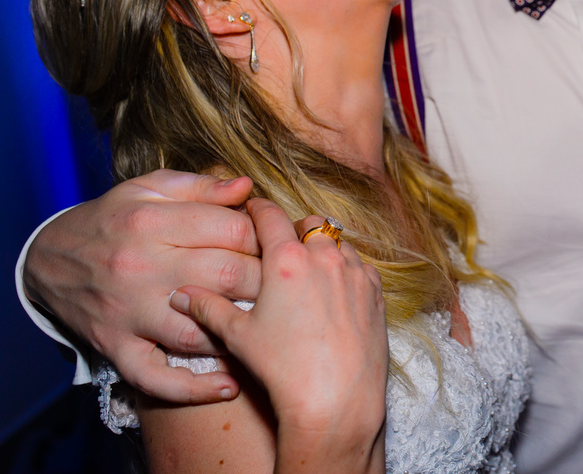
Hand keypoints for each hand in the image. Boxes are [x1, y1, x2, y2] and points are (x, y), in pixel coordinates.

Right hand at [23, 170, 260, 402]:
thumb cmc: (114, 218)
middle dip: (265, 283)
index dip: (266, 238)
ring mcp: (129, 312)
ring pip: (199, 331)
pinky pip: (157, 378)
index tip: (277, 245)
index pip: (234, 231)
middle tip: (282, 288)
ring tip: (266, 330)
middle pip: (226, 278)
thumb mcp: (150, 188)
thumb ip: (202, 187)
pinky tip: (227, 385)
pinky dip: (194, 388)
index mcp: (154, 222)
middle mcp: (142, 267)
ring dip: (239, 335)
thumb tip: (247, 187)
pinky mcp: (116, 347)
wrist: (51, 259)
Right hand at [173, 201, 387, 465]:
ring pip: (338, 243)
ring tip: (308, 271)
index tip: (251, 208)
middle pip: (311, 223)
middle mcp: (326, 257)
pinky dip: (346, 269)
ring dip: (323, 248)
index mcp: (288, 259)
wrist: (337, 399)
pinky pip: (360, 266)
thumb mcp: (238, 336)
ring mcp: (356, 272)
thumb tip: (181, 294)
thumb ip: (208, 308)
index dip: (258, 208)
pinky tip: (334, 291)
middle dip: (295, 228)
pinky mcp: (376, 291)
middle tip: (282, 246)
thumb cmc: (284, 368)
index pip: (270, 216)